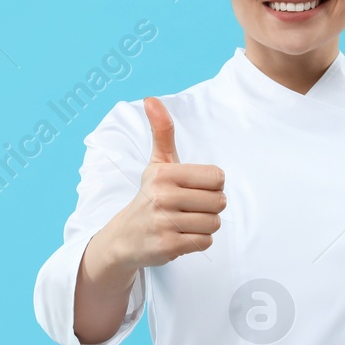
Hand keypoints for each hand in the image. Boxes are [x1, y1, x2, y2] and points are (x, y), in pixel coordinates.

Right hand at [94, 96, 226, 270]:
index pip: (218, 177)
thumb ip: (162, 131)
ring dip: (205, 225)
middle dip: (209, 207)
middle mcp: (162, 196)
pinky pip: (205, 242)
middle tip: (188, 208)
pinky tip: (180, 236)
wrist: (125, 237)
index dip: (211, 185)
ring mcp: (164, 223)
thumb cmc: (150, 196)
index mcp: (164, 173)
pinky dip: (198, 241)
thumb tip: (151, 98)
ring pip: (214, 223)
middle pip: (219, 202)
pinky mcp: (167, 246)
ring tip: (184, 222)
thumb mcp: (157, 164)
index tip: (191, 189)